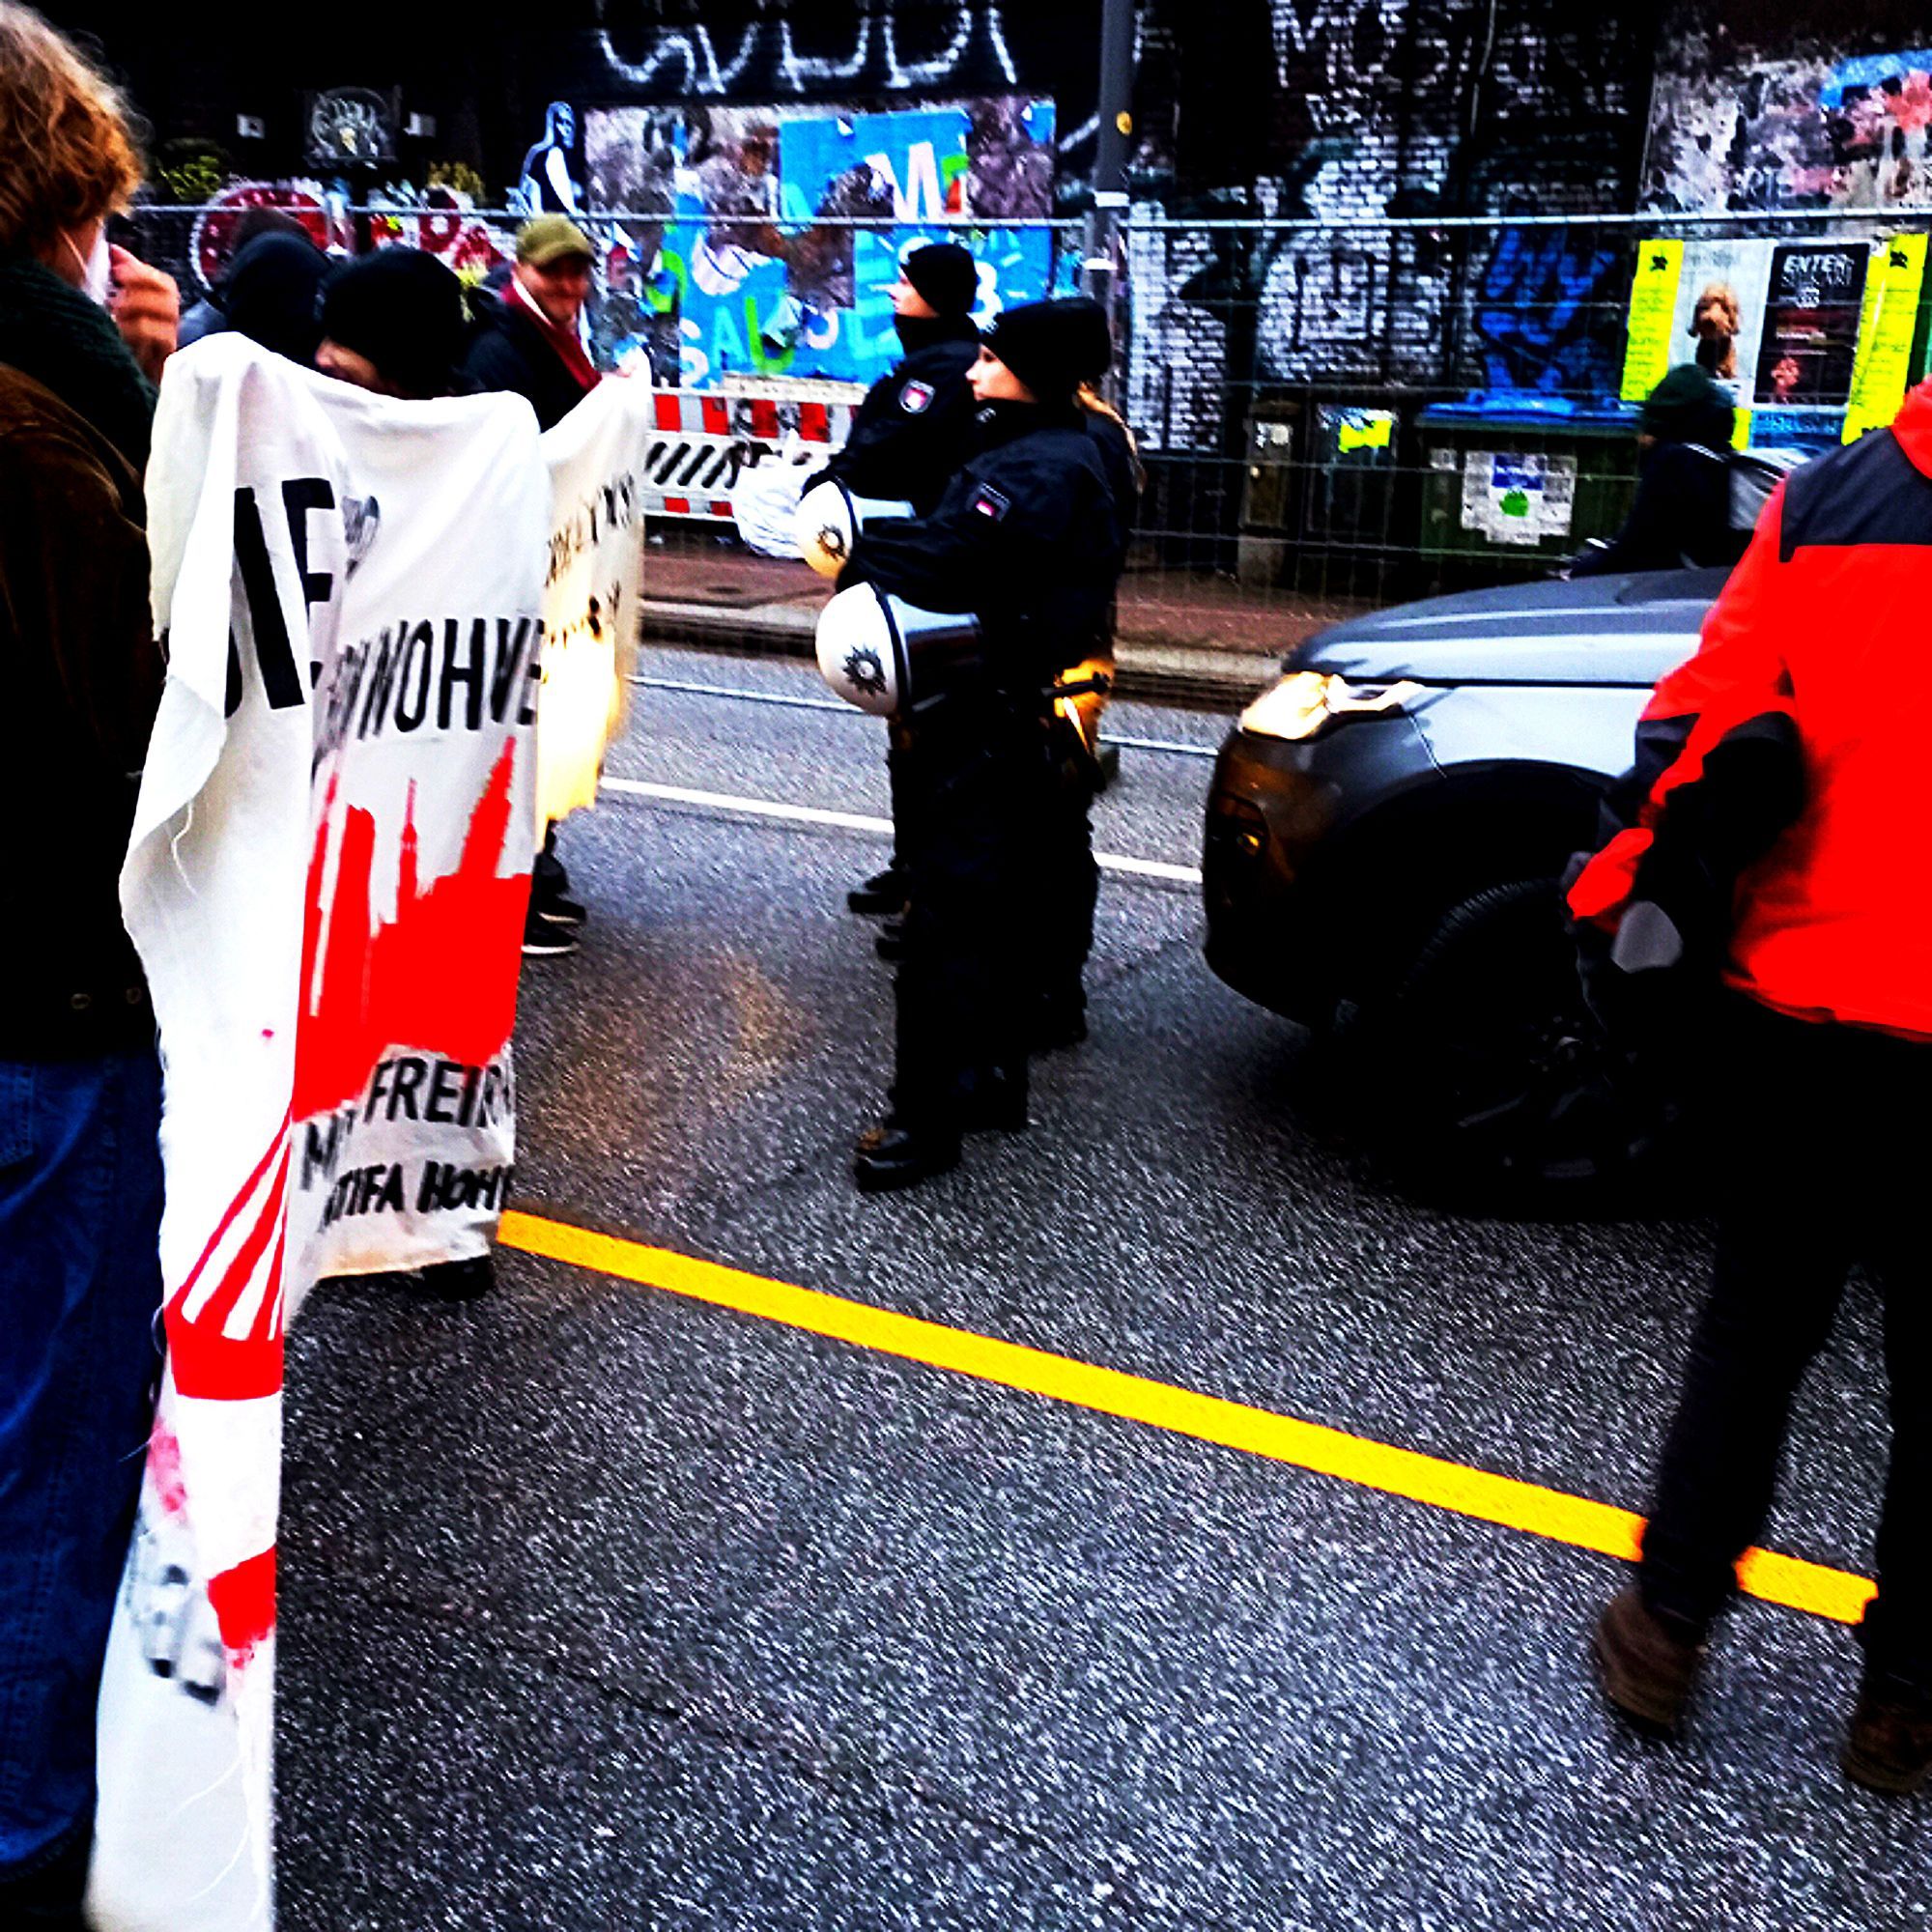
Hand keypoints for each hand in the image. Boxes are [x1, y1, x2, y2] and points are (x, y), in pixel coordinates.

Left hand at [107, 244, 177, 384]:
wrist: (92, 388)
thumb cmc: (99, 343)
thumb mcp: (104, 307)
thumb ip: (116, 282)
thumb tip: (115, 250)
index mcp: (151, 315)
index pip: (165, 286)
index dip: (143, 272)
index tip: (117, 269)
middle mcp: (163, 332)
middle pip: (171, 299)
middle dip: (142, 289)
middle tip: (117, 293)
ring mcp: (162, 351)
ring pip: (168, 318)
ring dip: (140, 309)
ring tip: (116, 313)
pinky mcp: (159, 368)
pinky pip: (162, 340)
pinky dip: (141, 328)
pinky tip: (121, 330)